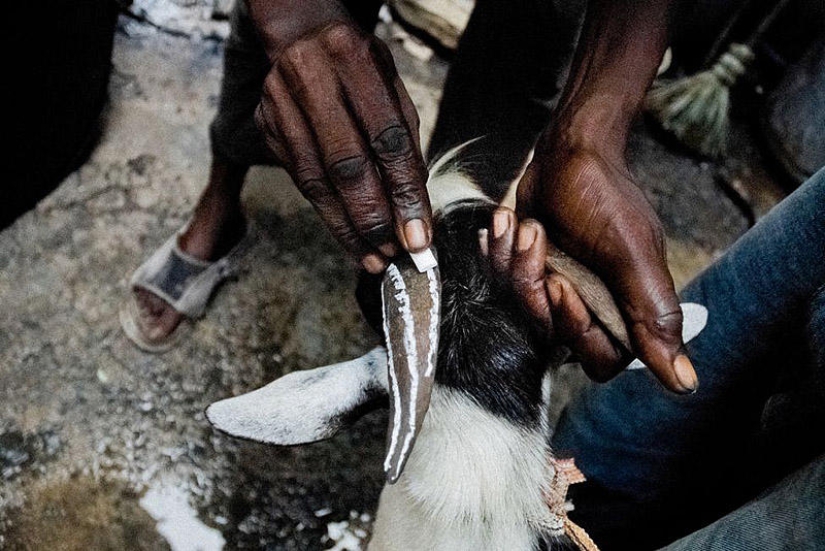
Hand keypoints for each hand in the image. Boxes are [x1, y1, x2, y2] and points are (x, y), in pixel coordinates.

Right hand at [250, 4, 430, 272]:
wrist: (301, 36)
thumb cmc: (359, 67)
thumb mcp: (392, 88)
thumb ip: (403, 143)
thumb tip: (414, 210)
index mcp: (353, 57)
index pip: (386, 137)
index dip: (404, 192)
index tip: (419, 235)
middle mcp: (310, 76)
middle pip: (345, 164)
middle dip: (373, 218)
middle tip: (393, 254)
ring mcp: (280, 103)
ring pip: (316, 181)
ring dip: (347, 227)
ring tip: (372, 257)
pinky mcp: (266, 126)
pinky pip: (300, 180)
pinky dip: (327, 212)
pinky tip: (348, 235)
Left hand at [514, 134, 696, 392]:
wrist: (567, 150)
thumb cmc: (602, 194)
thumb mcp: (631, 253)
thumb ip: (654, 315)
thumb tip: (685, 383)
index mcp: (626, 310)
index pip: (600, 359)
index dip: (574, 328)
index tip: (559, 285)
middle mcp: (592, 307)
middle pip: (553, 335)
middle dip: (533, 286)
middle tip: (535, 237)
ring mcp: (558, 291)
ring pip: (521, 310)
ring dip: (512, 263)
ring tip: (522, 224)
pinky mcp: (528, 274)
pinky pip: (501, 286)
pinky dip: (498, 253)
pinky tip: (505, 224)